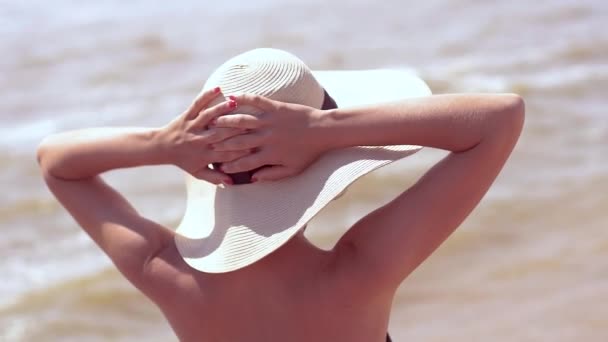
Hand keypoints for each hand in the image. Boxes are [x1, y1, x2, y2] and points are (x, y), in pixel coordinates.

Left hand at [158, 88, 250, 184]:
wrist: (161, 148)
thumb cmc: (184, 161)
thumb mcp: (198, 172)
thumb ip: (215, 178)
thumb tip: (232, 182)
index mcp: (204, 156)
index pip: (226, 154)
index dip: (241, 151)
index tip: (255, 146)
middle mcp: (198, 140)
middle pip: (219, 134)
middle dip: (234, 128)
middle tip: (251, 122)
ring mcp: (192, 127)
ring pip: (207, 117)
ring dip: (221, 110)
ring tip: (234, 103)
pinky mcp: (186, 115)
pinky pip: (196, 104)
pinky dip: (206, 96)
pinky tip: (218, 88)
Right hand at [208, 94, 324, 181]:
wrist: (325, 131)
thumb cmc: (310, 152)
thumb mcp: (293, 169)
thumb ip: (272, 175)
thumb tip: (253, 179)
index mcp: (270, 155)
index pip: (244, 163)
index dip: (230, 166)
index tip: (219, 167)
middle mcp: (267, 139)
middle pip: (238, 142)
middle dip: (221, 143)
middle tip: (206, 142)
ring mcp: (271, 122)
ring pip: (243, 121)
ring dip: (226, 120)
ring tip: (213, 119)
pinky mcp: (276, 107)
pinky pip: (257, 101)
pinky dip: (244, 98)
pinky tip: (232, 96)